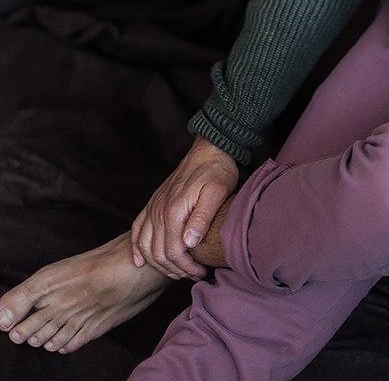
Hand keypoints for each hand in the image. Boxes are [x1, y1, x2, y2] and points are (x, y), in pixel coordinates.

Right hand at [130, 136, 238, 279]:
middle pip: (158, 253)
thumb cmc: (216, 170)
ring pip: (145, 245)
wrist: (209, 149)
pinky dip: (136, 248)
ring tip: (177, 271)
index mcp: (174, 210)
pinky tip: (140, 261)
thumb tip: (189, 243)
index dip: (186, 267)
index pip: (173, 251)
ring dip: (158, 264)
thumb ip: (202, 217)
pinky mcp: (153, 203)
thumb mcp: (216, 192)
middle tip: (193, 275)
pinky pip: (137, 229)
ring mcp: (154, 207)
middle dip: (175, 270)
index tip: (200, 272)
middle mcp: (159, 210)